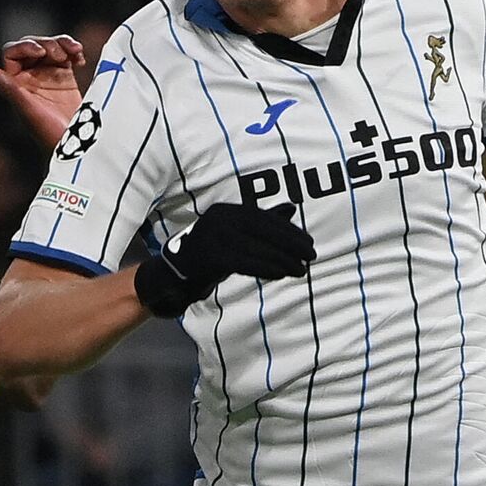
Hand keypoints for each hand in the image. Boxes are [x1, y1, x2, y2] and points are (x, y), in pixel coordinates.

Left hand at [0, 35, 86, 151]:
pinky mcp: (65, 78)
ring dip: (62, 44)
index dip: (24, 47)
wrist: (78, 147)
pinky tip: (80, 60)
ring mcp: (47, 76)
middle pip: (32, 46)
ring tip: (75, 52)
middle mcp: (29, 78)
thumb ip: (11, 90)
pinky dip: (73, 52)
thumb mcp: (30, 111)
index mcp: (15, 84)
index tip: (41, 52)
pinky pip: (66, 55)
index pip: (11, 54)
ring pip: (49, 47)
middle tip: (61, 55)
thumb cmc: (51, 135)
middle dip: (47, 44)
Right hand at [134, 202, 314, 317]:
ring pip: (256, 247)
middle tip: (311, 256)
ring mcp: (212, 236)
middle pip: (263, 230)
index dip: (289, 230)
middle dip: (290, 243)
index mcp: (226, 210)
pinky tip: (281, 274)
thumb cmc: (210, 255)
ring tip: (301, 269)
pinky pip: (245, 262)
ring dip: (282, 259)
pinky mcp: (210, 256)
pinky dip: (266, 268)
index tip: (308, 243)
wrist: (174, 276)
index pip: (264, 218)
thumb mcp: (237, 236)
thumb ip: (262, 222)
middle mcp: (219, 218)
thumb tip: (291, 208)